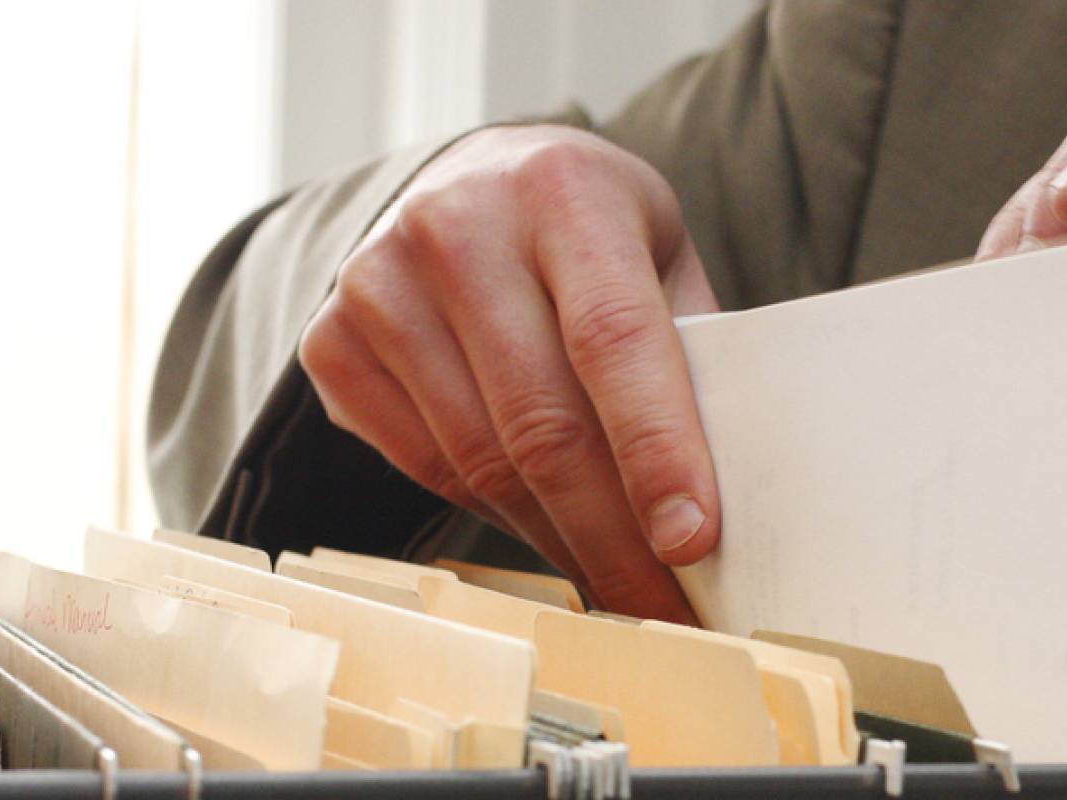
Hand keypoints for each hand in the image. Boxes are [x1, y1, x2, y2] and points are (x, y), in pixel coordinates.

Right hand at [299, 125, 720, 620]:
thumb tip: (734, 488)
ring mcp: (377, 284)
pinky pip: (428, 466)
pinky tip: (549, 536)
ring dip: (560, 542)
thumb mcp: (658, 251)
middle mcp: (455, 226)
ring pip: (480, 459)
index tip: (691, 541)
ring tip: (619, 588)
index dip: (654, 449)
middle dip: (612, 535)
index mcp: (561, 189)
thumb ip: (690, 345)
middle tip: (666, 611)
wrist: (467, 181)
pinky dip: (497, 517)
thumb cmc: (589, 230)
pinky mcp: (331, 343)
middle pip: (540, 420)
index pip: (613, 338)